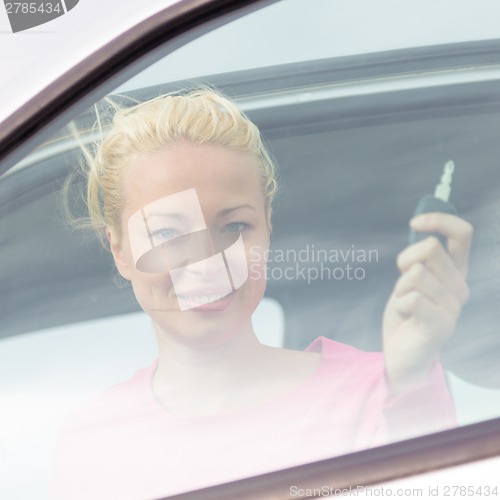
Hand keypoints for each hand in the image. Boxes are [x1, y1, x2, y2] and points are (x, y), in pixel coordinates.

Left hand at [383, 212, 472, 390]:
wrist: (402, 354)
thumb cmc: (406, 313)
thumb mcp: (412, 277)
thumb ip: (420, 256)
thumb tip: (419, 225)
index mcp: (456, 272)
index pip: (463, 234)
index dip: (440, 220)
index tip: (415, 223)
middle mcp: (460, 288)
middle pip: (429, 249)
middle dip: (404, 262)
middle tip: (404, 285)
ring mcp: (453, 308)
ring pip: (415, 273)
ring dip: (400, 288)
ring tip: (407, 306)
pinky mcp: (440, 326)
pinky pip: (411, 298)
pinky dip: (399, 305)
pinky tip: (406, 318)